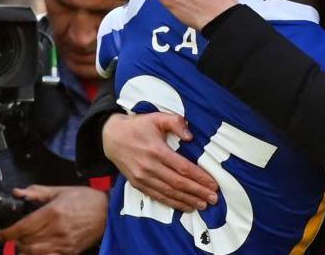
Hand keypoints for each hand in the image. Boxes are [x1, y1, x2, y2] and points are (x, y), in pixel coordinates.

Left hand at [0, 186, 106, 254]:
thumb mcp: (62, 191)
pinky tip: (37, 251)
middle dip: (15, 240)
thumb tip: (18, 193)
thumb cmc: (86, 200)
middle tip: (14, 236)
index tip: (1, 233)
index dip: (7, 233)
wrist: (109, 212)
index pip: (21, 228)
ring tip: (24, 243)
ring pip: (33, 253)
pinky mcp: (69, 252)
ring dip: (24, 249)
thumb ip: (38, 192)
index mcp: (52, 213)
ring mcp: (63, 243)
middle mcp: (56, 230)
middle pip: (25, 242)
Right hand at [103, 113, 218, 211]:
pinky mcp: (137, 184)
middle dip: (198, 192)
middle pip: (178, 183)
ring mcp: (142, 178)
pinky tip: (185, 206)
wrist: (110, 136)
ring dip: (187, 201)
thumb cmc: (138, 126)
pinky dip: (172, 203)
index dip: (199, 177)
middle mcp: (149, 166)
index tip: (213, 183)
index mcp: (156, 150)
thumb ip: (176, 122)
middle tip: (214, 198)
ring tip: (203, 205)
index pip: (183, 167)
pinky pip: (157, 196)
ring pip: (168, 193)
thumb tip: (190, 136)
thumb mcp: (157, 117)